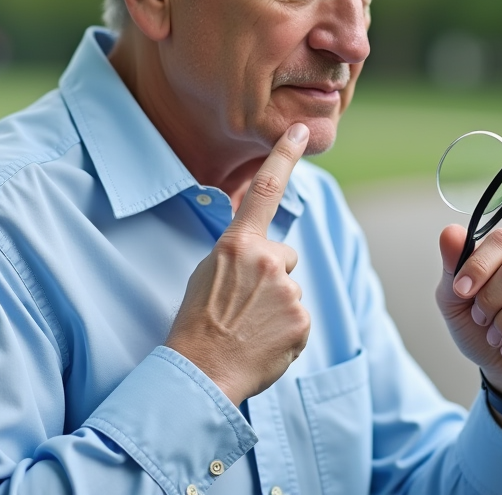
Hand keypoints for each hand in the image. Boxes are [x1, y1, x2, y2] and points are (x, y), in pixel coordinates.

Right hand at [166, 123, 310, 404]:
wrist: (199, 371)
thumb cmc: (198, 323)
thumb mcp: (208, 272)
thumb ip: (239, 253)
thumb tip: (264, 249)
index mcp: (237, 244)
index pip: (265, 190)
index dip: (285, 156)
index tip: (303, 130)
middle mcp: (266, 261)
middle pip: (285, 256)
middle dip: (272, 276)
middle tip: (243, 304)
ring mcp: (287, 290)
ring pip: (291, 290)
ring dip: (277, 307)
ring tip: (249, 327)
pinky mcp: (301, 319)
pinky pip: (300, 318)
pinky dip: (286, 331)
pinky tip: (263, 342)